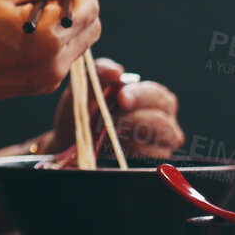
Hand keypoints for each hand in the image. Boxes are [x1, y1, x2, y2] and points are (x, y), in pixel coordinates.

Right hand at [0, 0, 102, 104]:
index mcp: (50, 37)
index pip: (91, 6)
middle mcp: (56, 64)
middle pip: (92, 27)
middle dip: (78, 6)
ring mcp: (47, 80)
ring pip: (79, 45)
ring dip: (66, 25)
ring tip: (30, 14)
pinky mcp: (38, 87)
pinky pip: (61, 60)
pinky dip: (54, 43)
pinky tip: (24, 34)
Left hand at [38, 58, 183, 157]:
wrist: (70, 143)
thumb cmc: (83, 112)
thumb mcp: (85, 89)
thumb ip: (99, 73)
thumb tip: (116, 71)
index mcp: (153, 99)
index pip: (159, 97)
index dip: (142, 96)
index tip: (121, 98)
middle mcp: (164, 121)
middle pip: (163, 121)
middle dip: (134, 120)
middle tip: (111, 120)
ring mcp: (161, 145)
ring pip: (157, 143)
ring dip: (129, 137)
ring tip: (107, 133)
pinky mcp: (153, 163)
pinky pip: (149, 158)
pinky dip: (129, 152)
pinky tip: (113, 147)